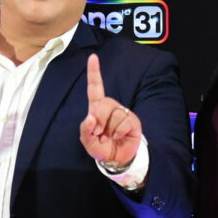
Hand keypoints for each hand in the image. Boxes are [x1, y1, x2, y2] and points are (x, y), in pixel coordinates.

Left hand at [79, 53, 142, 167]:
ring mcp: (122, 113)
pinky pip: (124, 122)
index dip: (94, 73)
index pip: (95, 88)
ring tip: (109, 137)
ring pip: (113, 114)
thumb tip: (90, 119)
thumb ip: (85, 131)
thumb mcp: (88, 141)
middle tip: (98, 133)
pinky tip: (118, 137)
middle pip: (102, 104)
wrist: (117, 160)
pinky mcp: (132, 121)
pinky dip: (118, 133)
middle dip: (98, 120)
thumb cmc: (101, 147)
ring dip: (108, 130)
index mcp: (97, 108)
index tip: (93, 57)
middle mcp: (110, 107)